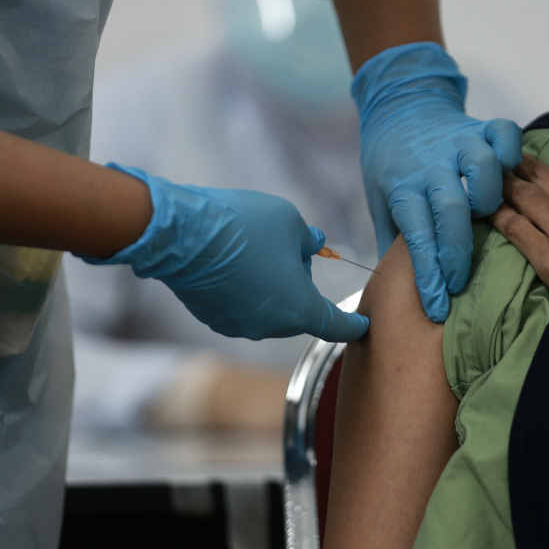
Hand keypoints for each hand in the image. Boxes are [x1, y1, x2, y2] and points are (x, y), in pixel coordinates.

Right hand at [79, 164, 368, 342]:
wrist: (183, 234)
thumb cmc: (244, 226)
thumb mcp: (290, 222)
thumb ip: (309, 239)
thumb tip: (313, 244)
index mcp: (299, 309)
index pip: (336, 326)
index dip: (353, 324)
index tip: (364, 325)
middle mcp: (272, 327)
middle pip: (299, 312)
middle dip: (301, 286)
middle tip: (289, 250)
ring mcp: (240, 326)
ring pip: (269, 309)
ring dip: (271, 287)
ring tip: (255, 250)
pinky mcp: (214, 319)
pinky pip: (241, 307)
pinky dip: (244, 291)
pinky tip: (232, 262)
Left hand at [353, 42, 521, 321]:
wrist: (400, 110)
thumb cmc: (392, 166)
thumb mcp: (381, 203)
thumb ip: (393, 241)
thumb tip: (396, 289)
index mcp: (403, 187)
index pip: (416, 236)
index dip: (428, 275)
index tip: (438, 307)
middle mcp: (431, 165)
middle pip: (450, 207)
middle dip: (458, 251)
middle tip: (460, 281)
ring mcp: (458, 144)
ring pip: (481, 165)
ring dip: (488, 195)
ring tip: (488, 216)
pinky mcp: (481, 127)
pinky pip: (504, 133)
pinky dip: (512, 150)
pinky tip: (512, 171)